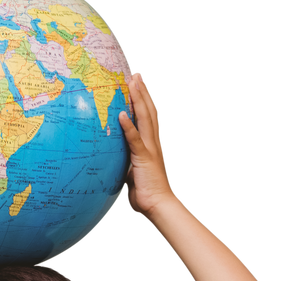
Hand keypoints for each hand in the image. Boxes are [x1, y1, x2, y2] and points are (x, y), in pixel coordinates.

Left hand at [119, 72, 175, 219]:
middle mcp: (153, 143)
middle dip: (143, 91)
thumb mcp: (135, 173)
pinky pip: (135, 141)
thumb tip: (119, 160)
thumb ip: (128, 162)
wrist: (160, 207)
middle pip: (149, 111)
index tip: (138, 83)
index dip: (144, 99)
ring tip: (133, 82)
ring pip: (145, 119)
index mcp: (152, 145)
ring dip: (139, 99)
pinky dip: (129, 127)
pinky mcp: (144, 159)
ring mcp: (150, 150)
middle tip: (136, 72)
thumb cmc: (147, 194)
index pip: (149, 117)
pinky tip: (122, 115)